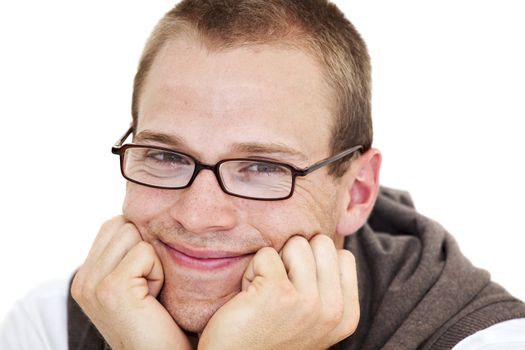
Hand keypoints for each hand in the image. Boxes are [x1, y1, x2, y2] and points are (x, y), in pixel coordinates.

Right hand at [71, 216, 191, 349]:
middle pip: (123, 224)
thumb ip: (124, 253)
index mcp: (84, 276)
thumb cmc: (158, 320)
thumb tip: (137, 216)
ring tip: (149, 292)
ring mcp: (93, 284)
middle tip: (147, 286)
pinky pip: (145, 252)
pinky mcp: (111, 287)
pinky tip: (152, 298)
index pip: (112, 225)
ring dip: (152, 261)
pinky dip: (158, 273)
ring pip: (133, 234)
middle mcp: (82, 280)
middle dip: (144, 249)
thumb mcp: (134, 282)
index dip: (138, 242)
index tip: (142, 277)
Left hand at [198, 234, 358, 349]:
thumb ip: (326, 286)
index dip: (315, 263)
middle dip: (295, 257)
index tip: (297, 290)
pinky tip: (249, 297)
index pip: (342, 256)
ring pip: (296, 244)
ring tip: (264, 293)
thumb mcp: (312, 317)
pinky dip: (252, 271)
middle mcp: (332, 310)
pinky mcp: (278, 293)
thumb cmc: (269, 336)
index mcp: (346, 315)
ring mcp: (308, 302)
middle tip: (279, 288)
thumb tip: (322, 239)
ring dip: (273, 263)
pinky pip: (266, 254)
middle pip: (321, 243)